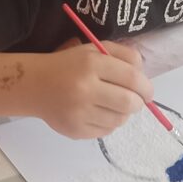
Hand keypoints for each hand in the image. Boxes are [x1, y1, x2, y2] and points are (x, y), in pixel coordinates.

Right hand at [32, 42, 152, 138]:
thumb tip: (145, 77)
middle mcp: (85, 88)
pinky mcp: (75, 130)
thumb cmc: (69, 65)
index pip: (132, 79)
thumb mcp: (94, 50)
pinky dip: (108, 123)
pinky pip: (106, 131)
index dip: (146, 88)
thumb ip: (124, 56)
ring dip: (123, 113)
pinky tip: (98, 113)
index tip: (148, 92)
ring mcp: (79, 112)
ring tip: (112, 105)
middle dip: (139, 103)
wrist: (34, 85)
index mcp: (92, 63)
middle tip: (135, 101)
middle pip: (130, 103)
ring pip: (120, 119)